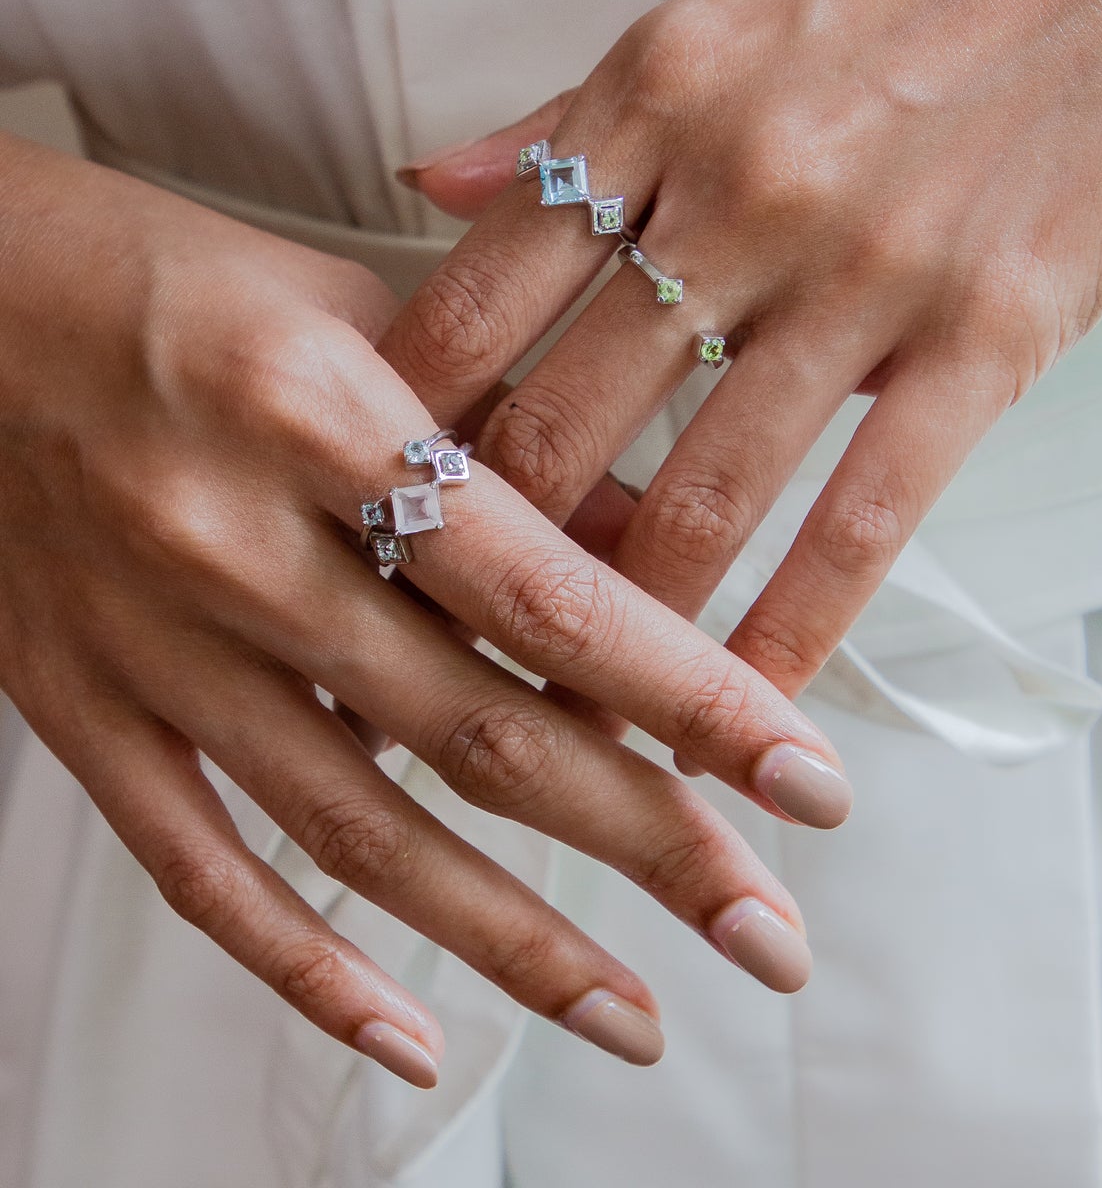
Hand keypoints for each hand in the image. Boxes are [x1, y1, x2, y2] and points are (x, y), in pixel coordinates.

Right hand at [0, 138, 849, 1083]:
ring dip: (511, 939)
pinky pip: (197, 869)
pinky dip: (307, 971)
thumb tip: (646, 555)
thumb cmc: (171, 278)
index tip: (808, 778)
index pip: (542, 589)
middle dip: (646, 844)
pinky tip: (415, 1037)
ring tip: (637, 1016)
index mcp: (317, 409)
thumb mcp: (354, 307)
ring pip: (355, 829)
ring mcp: (147, 643)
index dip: (689, 696)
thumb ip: (497, 429)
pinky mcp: (79, 708)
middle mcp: (231, 539)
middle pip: (473, 730)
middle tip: (771, 936)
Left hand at [383, 0, 1101, 706]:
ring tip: (577, 702)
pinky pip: (870, 509)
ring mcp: (865, 265)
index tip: (369, 509)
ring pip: (705, 490)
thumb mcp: (717, 15)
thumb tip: (428, 186)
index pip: (475, 299)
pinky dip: (798, 623)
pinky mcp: (991, 328)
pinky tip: (749, 698)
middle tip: (452, 638)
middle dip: (492, 554)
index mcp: (652, 98)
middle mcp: (736, 186)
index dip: (402, 428)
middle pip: (565, 419)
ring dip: (627, 621)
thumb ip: (568, 121)